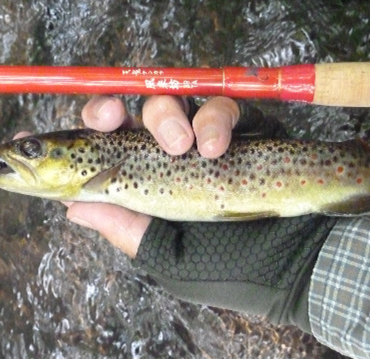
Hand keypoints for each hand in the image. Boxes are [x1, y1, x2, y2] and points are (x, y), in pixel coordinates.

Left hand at [65, 95, 239, 257]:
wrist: (294, 263)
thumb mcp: (169, 257)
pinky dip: (216, 119)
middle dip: (119, 112)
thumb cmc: (230, 268)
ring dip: (170, 116)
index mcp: (148, 187)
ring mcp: (207, 141)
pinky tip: (217, 146)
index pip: (107, 149)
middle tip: (125, 126)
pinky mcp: (244, 130)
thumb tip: (74, 208)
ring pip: (175, 101)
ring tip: (184, 147)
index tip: (83, 125)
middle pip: (133, 115)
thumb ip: (126, 230)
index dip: (89, 131)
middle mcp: (172, 159)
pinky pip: (223, 106)